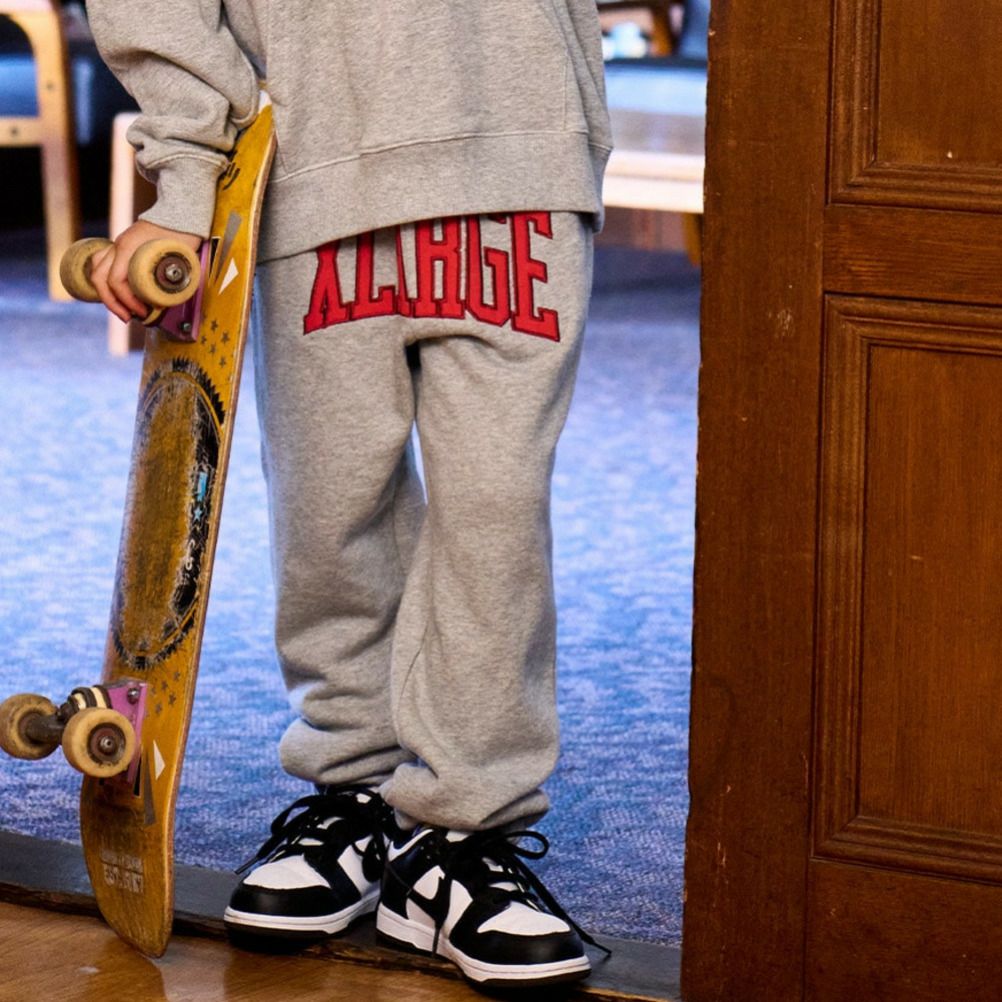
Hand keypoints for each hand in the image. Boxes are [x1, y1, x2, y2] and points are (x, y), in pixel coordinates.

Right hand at [88, 221, 202, 323]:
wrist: (180, 212)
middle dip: (113, 303)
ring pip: (97, 270)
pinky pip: (103, 264)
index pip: (116, 281)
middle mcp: (119, 245)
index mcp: (129, 248)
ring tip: (123, 310)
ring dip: (106, 293)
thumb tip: (166, 302)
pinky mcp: (121, 246)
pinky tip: (119, 294)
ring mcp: (117, 244)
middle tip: (130, 318)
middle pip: (100, 278)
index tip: (144, 313)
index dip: (127, 302)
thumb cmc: (182, 233)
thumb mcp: (180, 256)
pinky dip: (106, 281)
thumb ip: (172, 276)